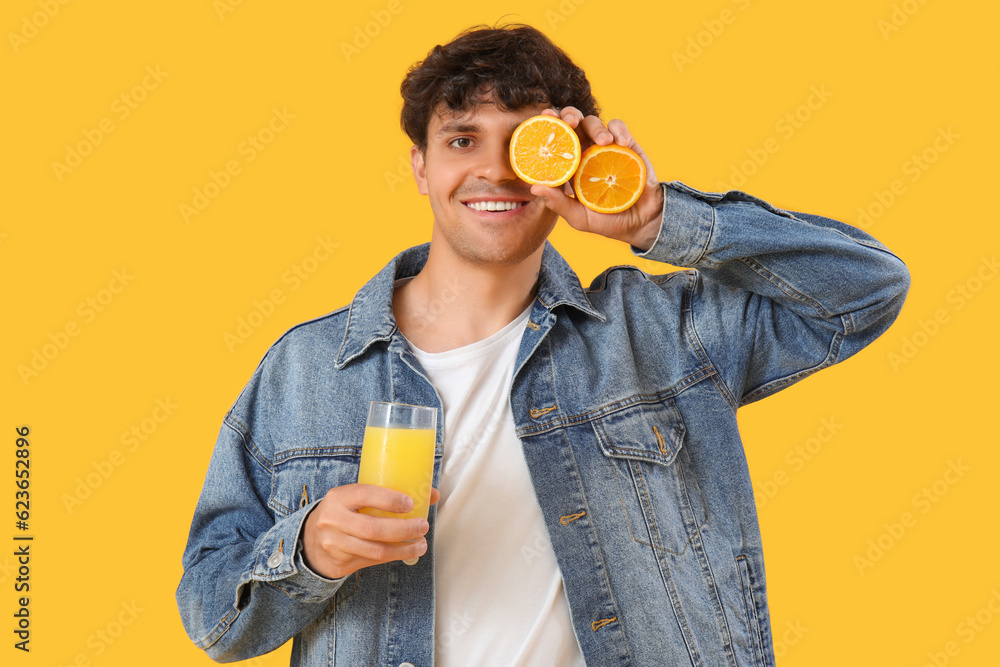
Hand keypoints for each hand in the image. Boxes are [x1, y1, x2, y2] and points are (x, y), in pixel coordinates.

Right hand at [301, 483, 440, 579]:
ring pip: (375, 550)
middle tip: (422, 526)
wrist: (310, 540)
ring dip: (403, 548)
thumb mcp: (354, 498)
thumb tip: (431, 493)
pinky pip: (372, 561)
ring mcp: (335, 544)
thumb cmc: (342, 513)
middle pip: (373, 528)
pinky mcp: (341, 563)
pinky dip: (393, 556)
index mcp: (339, 497)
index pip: (365, 495)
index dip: (389, 500)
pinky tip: (407, 552)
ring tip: (421, 543)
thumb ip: (387, 494)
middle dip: (403, 529)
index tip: (410, 504)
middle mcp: (333, 520)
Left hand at [532, 107, 663, 250]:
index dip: (546, 126)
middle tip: (570, 122)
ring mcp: (604, 147)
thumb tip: (534, 188)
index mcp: (568, 165)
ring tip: (604, 142)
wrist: (642, 222)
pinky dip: (618, 130)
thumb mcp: (579, 217)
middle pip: (571, 123)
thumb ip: (558, 204)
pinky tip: (622, 143)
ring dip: (596, 127)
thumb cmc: (607, 221)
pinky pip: (618, 127)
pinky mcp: (625, 145)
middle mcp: (583, 151)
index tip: (543, 119)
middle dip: (568, 115)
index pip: (553, 141)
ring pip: (593, 122)